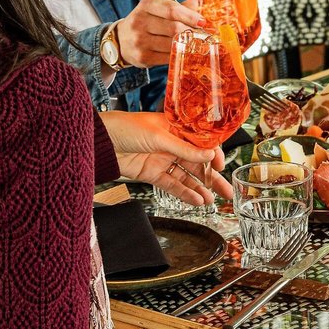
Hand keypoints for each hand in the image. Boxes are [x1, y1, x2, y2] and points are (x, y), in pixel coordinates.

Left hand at [99, 111, 232, 205]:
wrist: (100, 141)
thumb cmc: (127, 127)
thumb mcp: (159, 136)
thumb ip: (184, 149)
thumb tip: (209, 156)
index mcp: (176, 129)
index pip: (201, 143)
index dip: (213, 155)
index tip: (220, 166)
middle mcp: (172, 145)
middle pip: (197, 163)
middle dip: (212, 177)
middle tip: (227, 191)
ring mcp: (162, 160)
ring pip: (186, 177)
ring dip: (200, 188)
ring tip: (212, 201)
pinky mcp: (152, 174)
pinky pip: (172, 185)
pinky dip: (184, 193)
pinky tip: (196, 200)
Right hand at [115, 0, 202, 67]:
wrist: (120, 41)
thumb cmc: (145, 22)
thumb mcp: (156, 9)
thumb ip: (176, 7)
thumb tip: (196, 4)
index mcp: (146, 5)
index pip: (172, 10)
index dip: (190, 16)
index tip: (203, 22)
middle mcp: (140, 22)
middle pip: (174, 28)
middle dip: (191, 32)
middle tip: (201, 35)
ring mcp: (140, 41)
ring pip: (172, 43)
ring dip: (187, 44)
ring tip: (194, 42)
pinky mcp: (143, 57)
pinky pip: (168, 57)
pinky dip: (179, 54)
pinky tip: (183, 51)